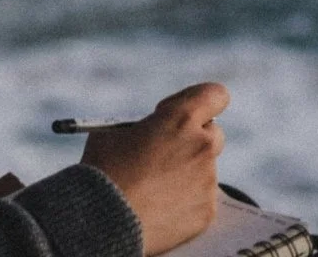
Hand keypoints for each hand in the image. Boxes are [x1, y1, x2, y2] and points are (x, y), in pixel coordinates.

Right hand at [80, 82, 227, 255]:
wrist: (102, 222)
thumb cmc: (103, 172)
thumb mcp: (116, 132)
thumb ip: (145, 126)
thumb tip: (155, 130)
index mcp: (181, 119)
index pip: (215, 95)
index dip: (198, 103)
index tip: (178, 115)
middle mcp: (202, 146)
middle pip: (214, 133)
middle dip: (194, 140)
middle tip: (166, 154)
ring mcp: (207, 180)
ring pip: (205, 171)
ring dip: (186, 174)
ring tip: (153, 190)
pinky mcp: (207, 211)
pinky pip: (201, 200)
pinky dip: (185, 203)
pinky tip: (159, 209)